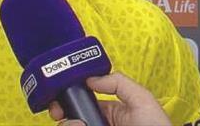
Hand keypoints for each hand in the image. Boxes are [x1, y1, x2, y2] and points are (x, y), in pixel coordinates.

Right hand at [48, 72, 170, 125]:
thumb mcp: (141, 100)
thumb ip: (118, 83)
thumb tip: (90, 79)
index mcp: (112, 113)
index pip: (82, 104)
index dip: (68, 101)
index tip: (58, 103)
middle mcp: (101, 125)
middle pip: (72, 120)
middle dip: (64, 116)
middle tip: (59, 115)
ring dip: (68, 124)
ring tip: (74, 124)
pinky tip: (75, 125)